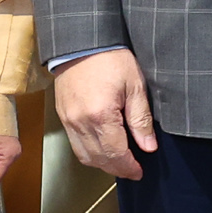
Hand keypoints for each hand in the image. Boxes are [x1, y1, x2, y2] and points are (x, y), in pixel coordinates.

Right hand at [53, 47, 157, 180]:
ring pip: (84, 155)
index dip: (128, 167)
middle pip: (99, 159)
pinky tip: (102, 148)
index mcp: (100, 116)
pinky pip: (75, 144)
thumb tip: (148, 146)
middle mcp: (80, 122)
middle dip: (117, 169)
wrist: (82, 41)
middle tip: (132, 171)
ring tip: (119, 162)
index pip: (116, 153)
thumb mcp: (135, 86)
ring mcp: (68, 120)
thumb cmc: (111, 58)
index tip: (139, 171)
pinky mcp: (63, 116)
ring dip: (102, 163)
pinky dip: (89, 152)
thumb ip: (141, 120)